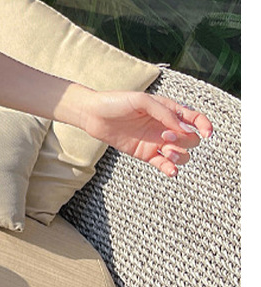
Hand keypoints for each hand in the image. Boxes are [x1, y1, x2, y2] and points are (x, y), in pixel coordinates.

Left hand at [80, 91, 212, 176]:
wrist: (93, 115)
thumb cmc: (117, 102)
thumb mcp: (142, 101)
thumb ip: (164, 112)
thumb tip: (184, 128)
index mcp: (169, 111)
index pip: (194, 119)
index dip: (205, 126)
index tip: (207, 133)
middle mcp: (165, 127)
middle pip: (191, 139)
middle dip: (185, 141)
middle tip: (166, 137)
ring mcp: (156, 142)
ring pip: (181, 154)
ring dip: (180, 156)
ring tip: (166, 152)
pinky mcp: (145, 154)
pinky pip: (163, 164)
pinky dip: (170, 169)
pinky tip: (171, 170)